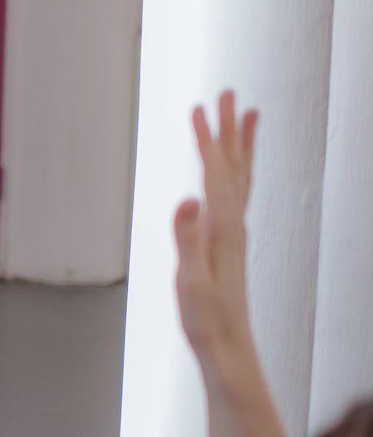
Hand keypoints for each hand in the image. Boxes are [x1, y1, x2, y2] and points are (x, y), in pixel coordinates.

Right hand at [173, 91, 261, 385]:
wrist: (228, 344)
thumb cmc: (206, 317)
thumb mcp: (190, 279)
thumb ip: (188, 238)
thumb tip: (190, 198)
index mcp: (223, 227)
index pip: (214, 172)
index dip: (206, 139)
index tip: (198, 106)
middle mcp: (235, 224)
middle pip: (234, 166)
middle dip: (229, 128)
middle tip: (227, 92)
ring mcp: (236, 233)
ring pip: (241, 177)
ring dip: (241, 144)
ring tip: (248, 114)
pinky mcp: (231, 242)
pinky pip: (238, 194)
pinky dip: (237, 171)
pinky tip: (232, 169)